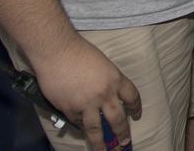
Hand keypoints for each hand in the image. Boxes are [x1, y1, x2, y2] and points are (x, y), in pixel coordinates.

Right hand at [34, 36, 140, 150]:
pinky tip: (82, 128)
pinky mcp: (69, 109)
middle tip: (124, 143)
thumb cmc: (79, 52)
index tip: (137, 115)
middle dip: (122, 133)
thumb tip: (106, 98)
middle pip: (117, 119)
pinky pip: (77, 122)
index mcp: (115, 79)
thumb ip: (106, 81)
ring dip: (100, 143)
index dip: (136, 107)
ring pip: (96, 129)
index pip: (132, 96)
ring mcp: (86, 104)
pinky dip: (80, 125)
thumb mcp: (102, 64)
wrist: (57, 52)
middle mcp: (104, 94)